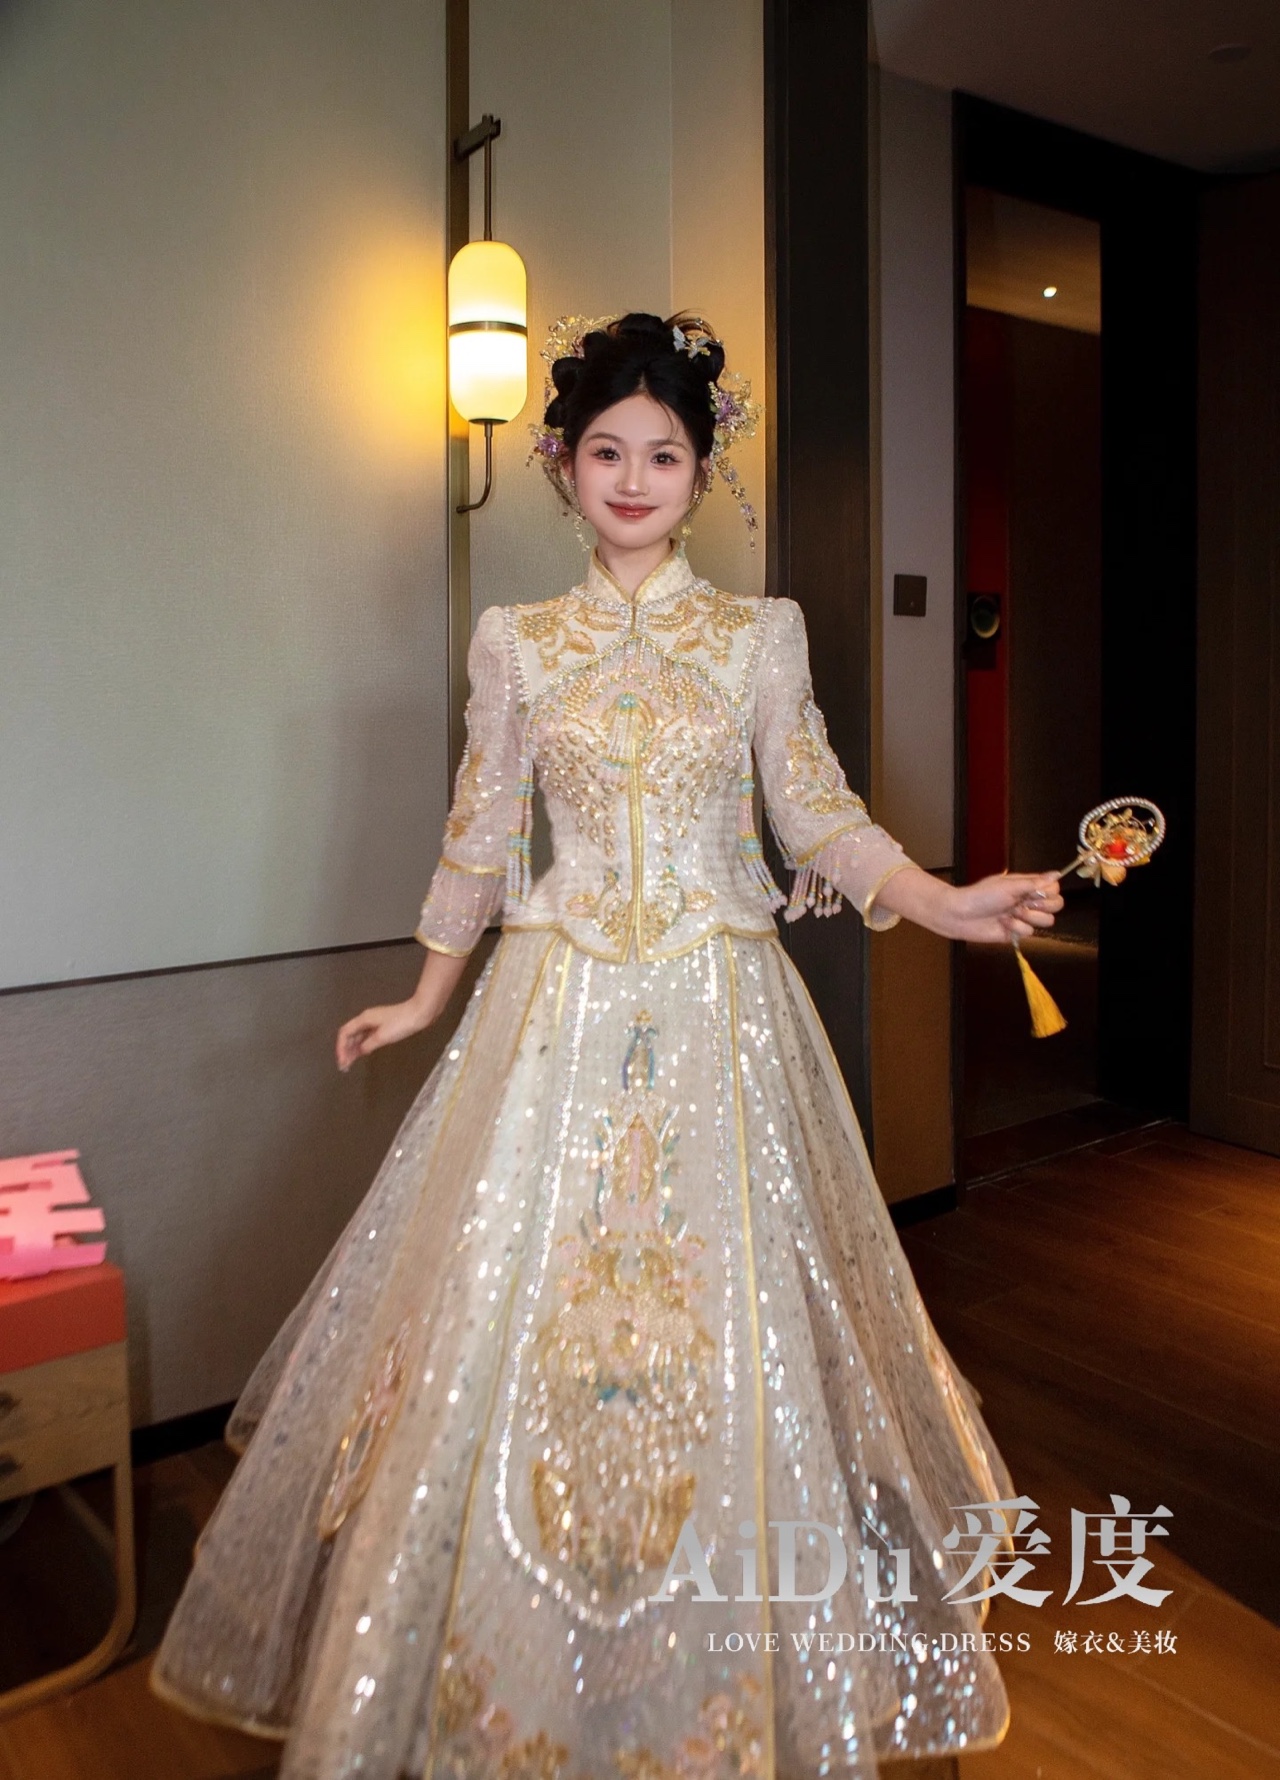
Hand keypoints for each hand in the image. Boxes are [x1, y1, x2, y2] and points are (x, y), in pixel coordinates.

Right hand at [336, 999, 431, 1070]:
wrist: (420, 1013)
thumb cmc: (401, 1024)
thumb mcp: (382, 1037)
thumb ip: (368, 1045)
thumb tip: (360, 1051)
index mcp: (364, 1019)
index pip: (344, 1033)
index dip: (340, 1048)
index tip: (342, 1062)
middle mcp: (366, 1019)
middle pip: (350, 1035)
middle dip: (345, 1050)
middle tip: (344, 1066)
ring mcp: (375, 1022)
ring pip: (358, 1036)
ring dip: (353, 1049)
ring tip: (350, 1064)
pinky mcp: (383, 1026)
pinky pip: (367, 1037)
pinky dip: (362, 1046)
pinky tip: (362, 1054)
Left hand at [945, 872, 1063, 944]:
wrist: (961, 915)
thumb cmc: (982, 895)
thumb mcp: (1009, 885)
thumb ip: (1034, 882)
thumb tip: (1057, 874)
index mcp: (1027, 886)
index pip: (1054, 888)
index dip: (1050, 892)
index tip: (1036, 892)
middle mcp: (1028, 901)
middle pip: (1056, 906)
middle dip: (1043, 906)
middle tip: (1024, 904)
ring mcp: (1023, 918)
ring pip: (1046, 921)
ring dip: (1029, 917)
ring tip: (1011, 913)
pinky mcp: (1017, 933)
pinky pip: (1030, 933)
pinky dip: (1016, 928)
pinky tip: (1003, 923)